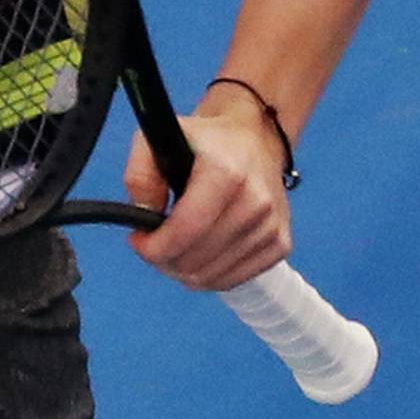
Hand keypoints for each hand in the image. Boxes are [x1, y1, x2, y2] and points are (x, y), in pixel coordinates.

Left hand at [121, 102, 293, 291]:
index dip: (154, 247)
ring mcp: (271, 226)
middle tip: (155, 243)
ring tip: (176, 245)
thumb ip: (140, 174)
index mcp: (227, 173)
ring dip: (183, 270)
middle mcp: (256, 202)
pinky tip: (200, 253)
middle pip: (195, 260)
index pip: (186, 230)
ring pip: (210, 277)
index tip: (139, 239)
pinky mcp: (280, 244)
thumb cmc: (207, 142)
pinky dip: (208, 275)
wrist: (256, 141)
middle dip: (163, 259)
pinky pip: (231, 280)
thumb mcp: (162, 138)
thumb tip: (142, 213)